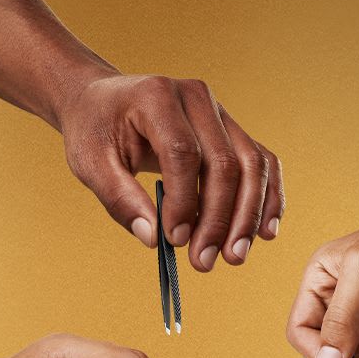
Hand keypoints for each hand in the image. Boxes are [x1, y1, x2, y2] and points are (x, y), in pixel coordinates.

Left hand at [58, 72, 283, 270]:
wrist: (103, 101)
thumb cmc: (95, 130)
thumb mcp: (90, 163)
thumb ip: (120, 198)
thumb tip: (153, 238)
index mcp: (157, 96)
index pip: (182, 153)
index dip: (183, 201)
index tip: (174, 240)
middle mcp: (196, 97)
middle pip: (224, 162)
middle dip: (218, 219)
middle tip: (204, 261)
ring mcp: (219, 112)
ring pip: (251, 164)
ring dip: (247, 215)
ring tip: (234, 256)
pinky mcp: (231, 130)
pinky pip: (261, 162)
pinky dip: (267, 198)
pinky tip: (265, 232)